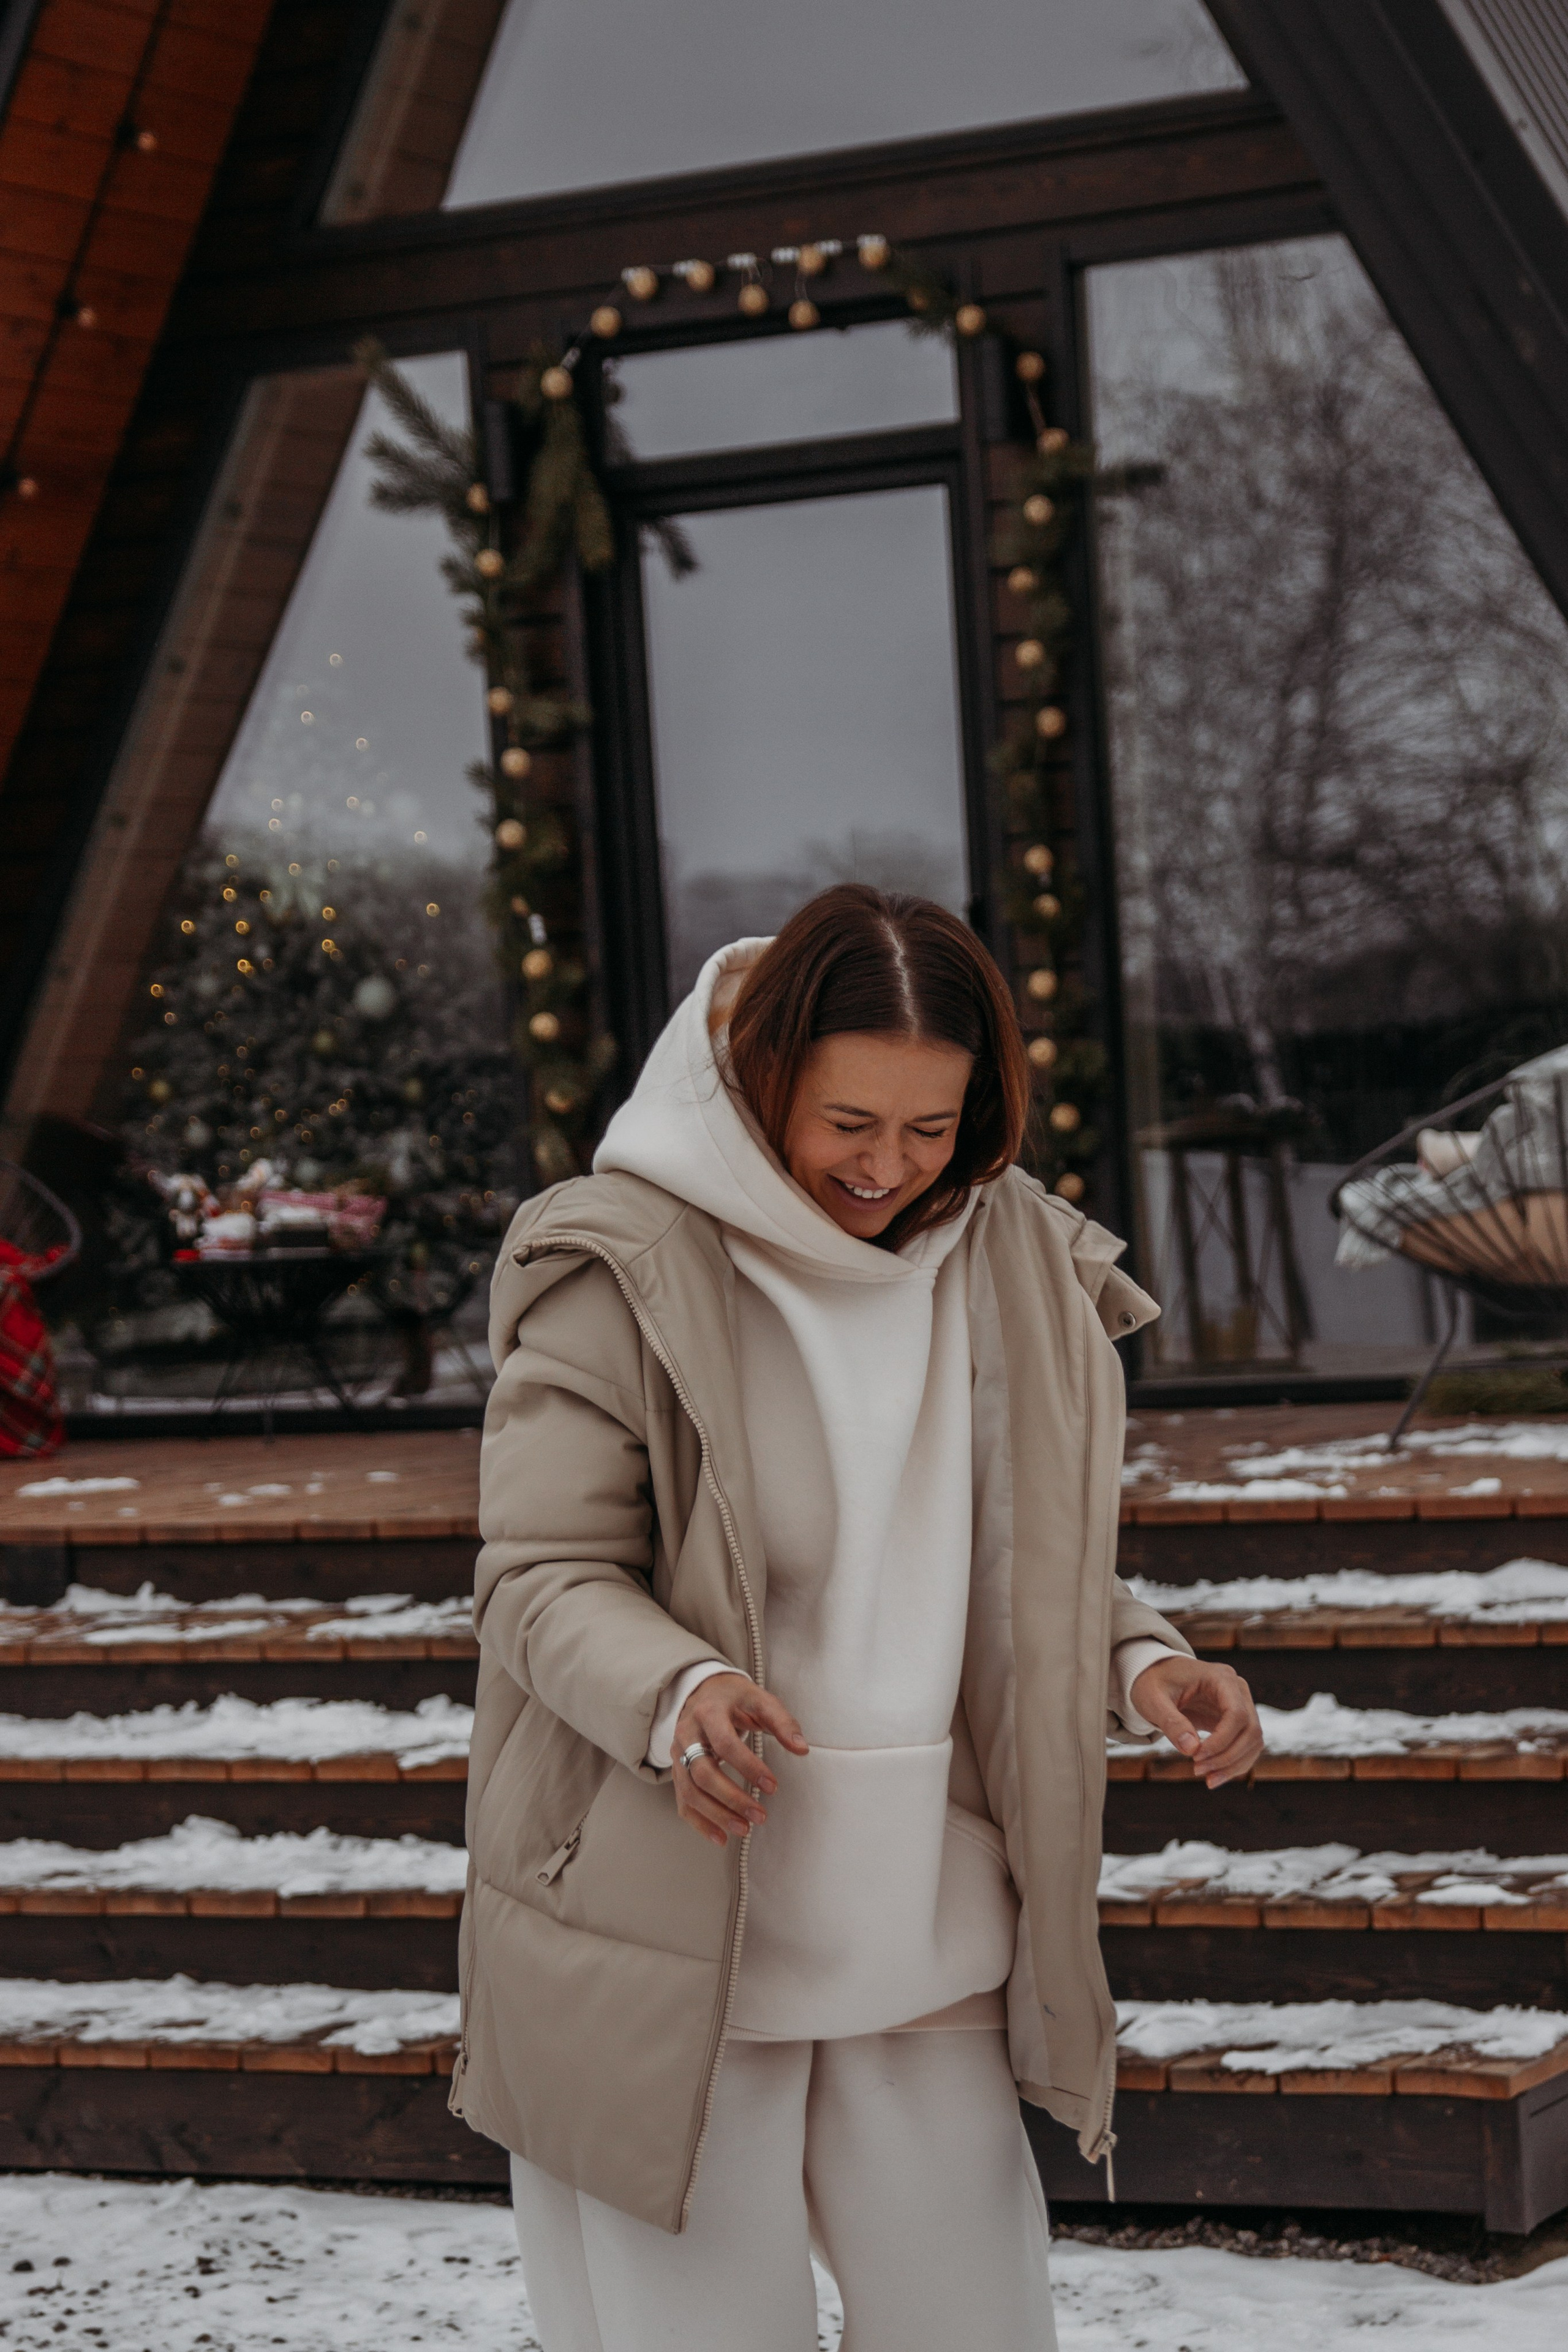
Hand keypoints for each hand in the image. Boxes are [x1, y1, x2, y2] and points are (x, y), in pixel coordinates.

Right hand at [673, 1673, 808, 1848]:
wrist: (702, 1692)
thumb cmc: (735, 1698)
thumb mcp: (759, 1699)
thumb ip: (782, 1721)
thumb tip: (801, 1748)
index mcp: (708, 1713)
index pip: (725, 1743)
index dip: (748, 1767)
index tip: (773, 1786)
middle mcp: (686, 1734)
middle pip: (702, 1773)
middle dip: (731, 1798)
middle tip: (760, 1816)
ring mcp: (678, 1755)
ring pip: (689, 1791)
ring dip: (716, 1815)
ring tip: (744, 1829)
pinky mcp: (677, 1771)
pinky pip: (683, 1802)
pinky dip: (700, 1823)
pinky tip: (721, 1838)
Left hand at [1129, 1654, 1262, 1789]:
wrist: (1156, 1676)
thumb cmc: (1153, 1683)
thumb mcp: (1153, 1699)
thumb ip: (1171, 1722)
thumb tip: (1191, 1750)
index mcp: (1220, 1677)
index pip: (1236, 1714)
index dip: (1221, 1740)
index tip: (1196, 1757)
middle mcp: (1237, 1690)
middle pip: (1251, 1730)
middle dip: (1227, 1757)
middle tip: (1198, 1771)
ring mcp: (1241, 1705)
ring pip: (1253, 1741)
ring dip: (1233, 1765)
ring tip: (1208, 1779)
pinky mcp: (1237, 1721)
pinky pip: (1246, 1746)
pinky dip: (1234, 1764)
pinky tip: (1214, 1776)